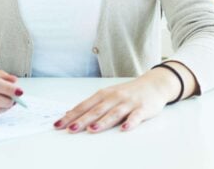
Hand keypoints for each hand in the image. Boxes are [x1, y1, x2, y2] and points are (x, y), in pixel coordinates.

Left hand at [54, 72, 175, 133]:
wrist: (155, 83)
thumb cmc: (129, 92)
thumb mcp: (109, 95)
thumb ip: (93, 105)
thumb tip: (71, 114)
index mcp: (105, 94)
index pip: (85, 105)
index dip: (72, 115)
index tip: (58, 124)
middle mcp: (115, 97)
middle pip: (97, 110)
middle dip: (83, 120)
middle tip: (70, 129)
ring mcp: (129, 102)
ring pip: (114, 113)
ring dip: (103, 122)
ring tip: (92, 130)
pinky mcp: (143, 108)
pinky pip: (136, 116)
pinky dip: (130, 122)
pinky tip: (124, 128)